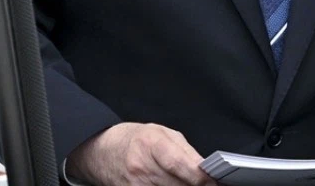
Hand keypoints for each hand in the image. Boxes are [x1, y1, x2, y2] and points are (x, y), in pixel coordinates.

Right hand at [65, 122, 215, 185]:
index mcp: (151, 144)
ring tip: (192, 185)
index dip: (200, 176)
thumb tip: (206, 169)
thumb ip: (186, 151)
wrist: (101, 151)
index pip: (180, 165)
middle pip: (178, 185)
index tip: (213, 180)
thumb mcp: (162, 133)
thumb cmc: (134, 139)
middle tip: (207, 184)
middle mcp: (141, 167)